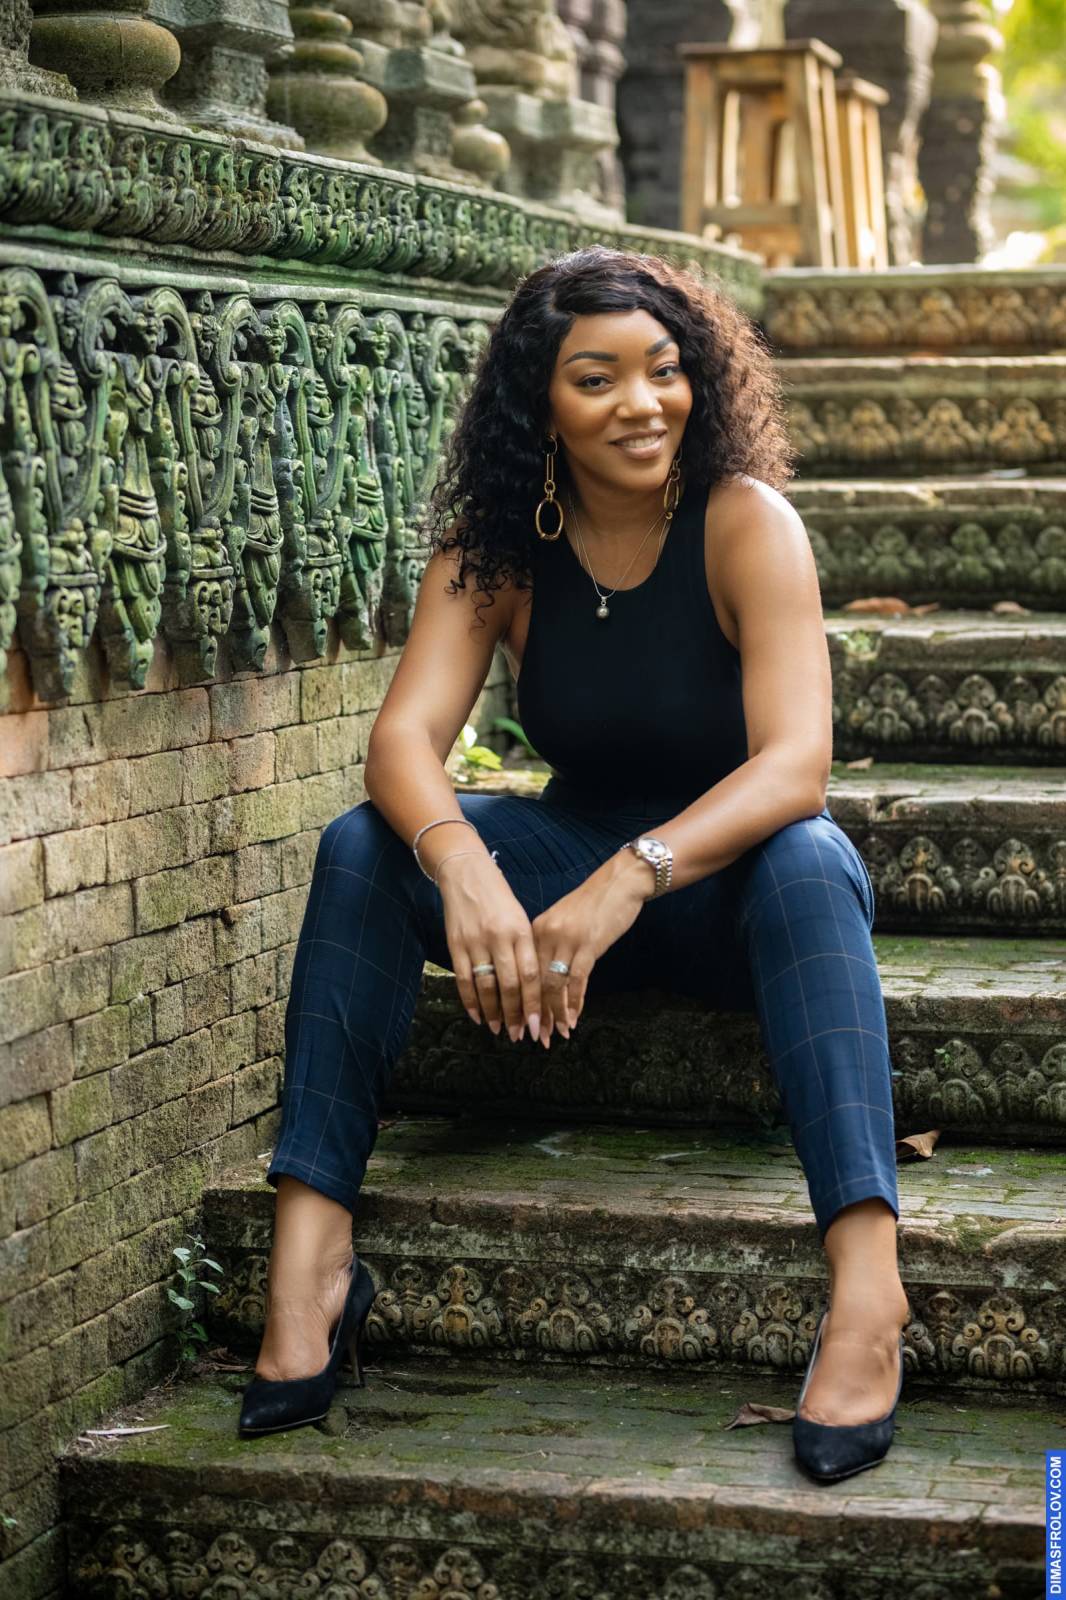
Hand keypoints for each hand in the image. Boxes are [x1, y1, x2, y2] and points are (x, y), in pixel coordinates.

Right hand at [437, 852, 541, 1041]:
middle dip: (516, 1015)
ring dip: (493, 1013)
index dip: (535, 1004)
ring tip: (499, 1030)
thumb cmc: (499, 899)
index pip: (531, 975)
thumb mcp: (521, 919)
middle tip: (521, 1036)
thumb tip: (533, 989)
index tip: (539, 1026)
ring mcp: (475, 941)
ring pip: (486, 986)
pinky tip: (477, 1016)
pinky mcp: (455, 944)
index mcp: (521, 931)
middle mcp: (499, 937)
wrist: (466, 873)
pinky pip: (463, 979)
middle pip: (510, 985)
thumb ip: (526, 950)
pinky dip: (470, 1001)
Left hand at [529, 848, 653, 1046]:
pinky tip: (574, 1019)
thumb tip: (546, 979)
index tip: (520, 1022)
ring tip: (554, 1035)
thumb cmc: (594, 904)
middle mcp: (546, 935)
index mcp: (535, 930)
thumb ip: (552, 947)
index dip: (521, 1001)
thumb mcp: (565, 923)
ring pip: (553, 986)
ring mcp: (567, 940)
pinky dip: (575, 1003)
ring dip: (554, 1014)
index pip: (523, 973)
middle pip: (534, 983)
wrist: (620, 882)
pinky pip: (577, 981)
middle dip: (534, 1014)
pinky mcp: (588, 946)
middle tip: (534, 1038)